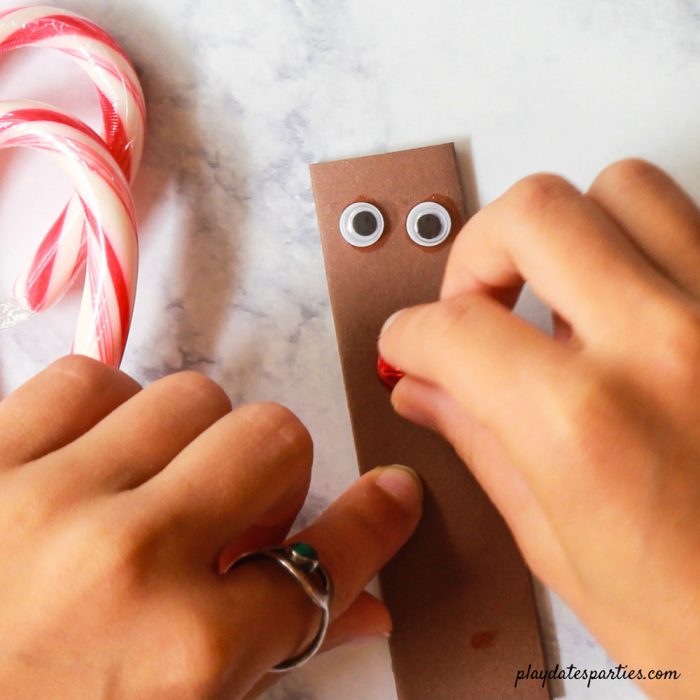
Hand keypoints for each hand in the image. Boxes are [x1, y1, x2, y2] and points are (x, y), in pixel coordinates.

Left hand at [0, 357, 422, 698]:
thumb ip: (272, 659)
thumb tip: (365, 609)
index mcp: (186, 656)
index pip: (330, 561)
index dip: (373, 521)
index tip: (391, 495)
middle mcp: (126, 563)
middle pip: (270, 438)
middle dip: (270, 475)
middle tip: (232, 517)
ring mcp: (42, 501)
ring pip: (186, 397)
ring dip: (186, 444)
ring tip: (147, 491)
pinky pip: (87, 381)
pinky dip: (105, 414)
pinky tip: (84, 464)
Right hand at [379, 159, 699, 698]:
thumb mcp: (560, 548)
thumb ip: (478, 444)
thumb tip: (423, 390)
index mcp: (590, 426)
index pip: (454, 329)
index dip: (408, 335)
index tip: (408, 346)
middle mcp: (669, 349)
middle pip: (534, 212)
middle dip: (474, 253)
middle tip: (473, 307)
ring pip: (624, 186)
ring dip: (566, 232)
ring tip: (556, 295)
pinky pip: (696, 226)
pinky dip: (642, 246)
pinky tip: (627, 312)